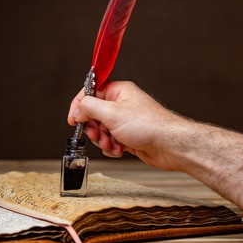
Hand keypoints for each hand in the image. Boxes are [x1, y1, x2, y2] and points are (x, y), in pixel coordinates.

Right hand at [68, 81, 184, 169]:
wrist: (169, 146)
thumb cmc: (149, 126)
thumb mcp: (112, 113)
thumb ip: (90, 107)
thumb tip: (78, 109)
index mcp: (119, 92)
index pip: (91, 93)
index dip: (80, 106)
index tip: (73, 119)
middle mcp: (122, 105)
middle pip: (94, 115)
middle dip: (94, 129)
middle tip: (97, 135)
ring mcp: (126, 122)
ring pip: (102, 131)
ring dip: (103, 140)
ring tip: (112, 144)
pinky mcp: (129, 137)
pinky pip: (112, 141)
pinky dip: (113, 147)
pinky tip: (120, 150)